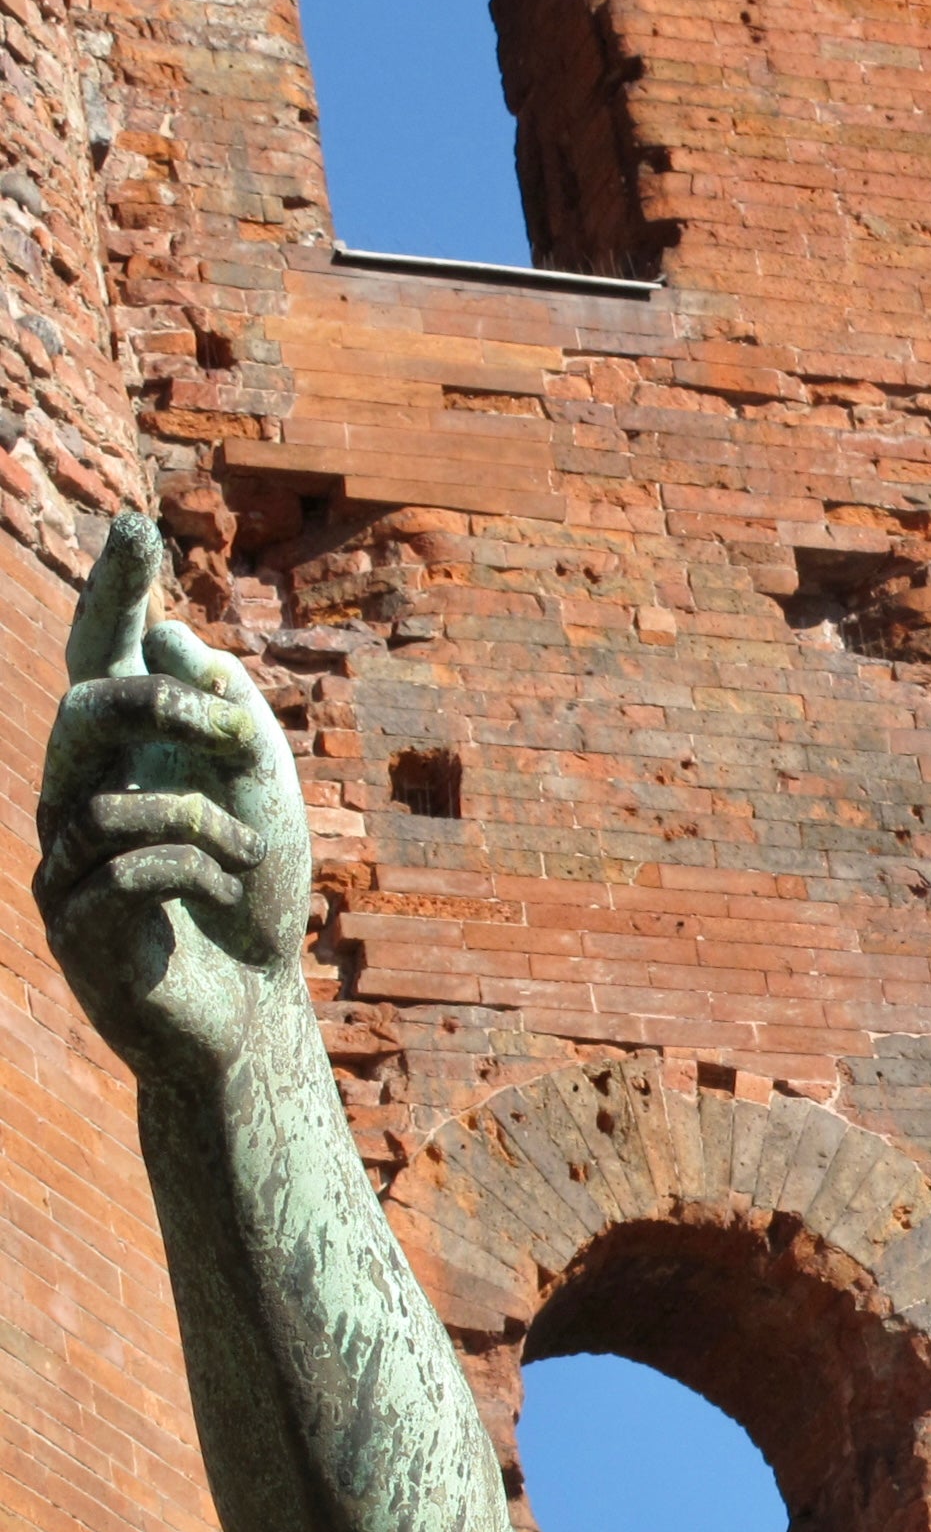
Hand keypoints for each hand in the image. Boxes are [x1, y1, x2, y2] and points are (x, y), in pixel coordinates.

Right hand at [34, 513, 309, 1084]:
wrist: (251, 1007)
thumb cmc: (254, 897)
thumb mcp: (263, 793)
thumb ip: (228, 714)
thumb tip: (174, 639)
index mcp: (127, 756)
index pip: (106, 659)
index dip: (115, 594)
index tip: (134, 524)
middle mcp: (81, 792)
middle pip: (88, 705)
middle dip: (164, 708)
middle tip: (238, 735)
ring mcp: (66, 856)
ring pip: (116, 797)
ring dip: (209, 824)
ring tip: (249, 861)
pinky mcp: (72, 920)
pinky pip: (131, 866)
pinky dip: (196, 874)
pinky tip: (221, 899)